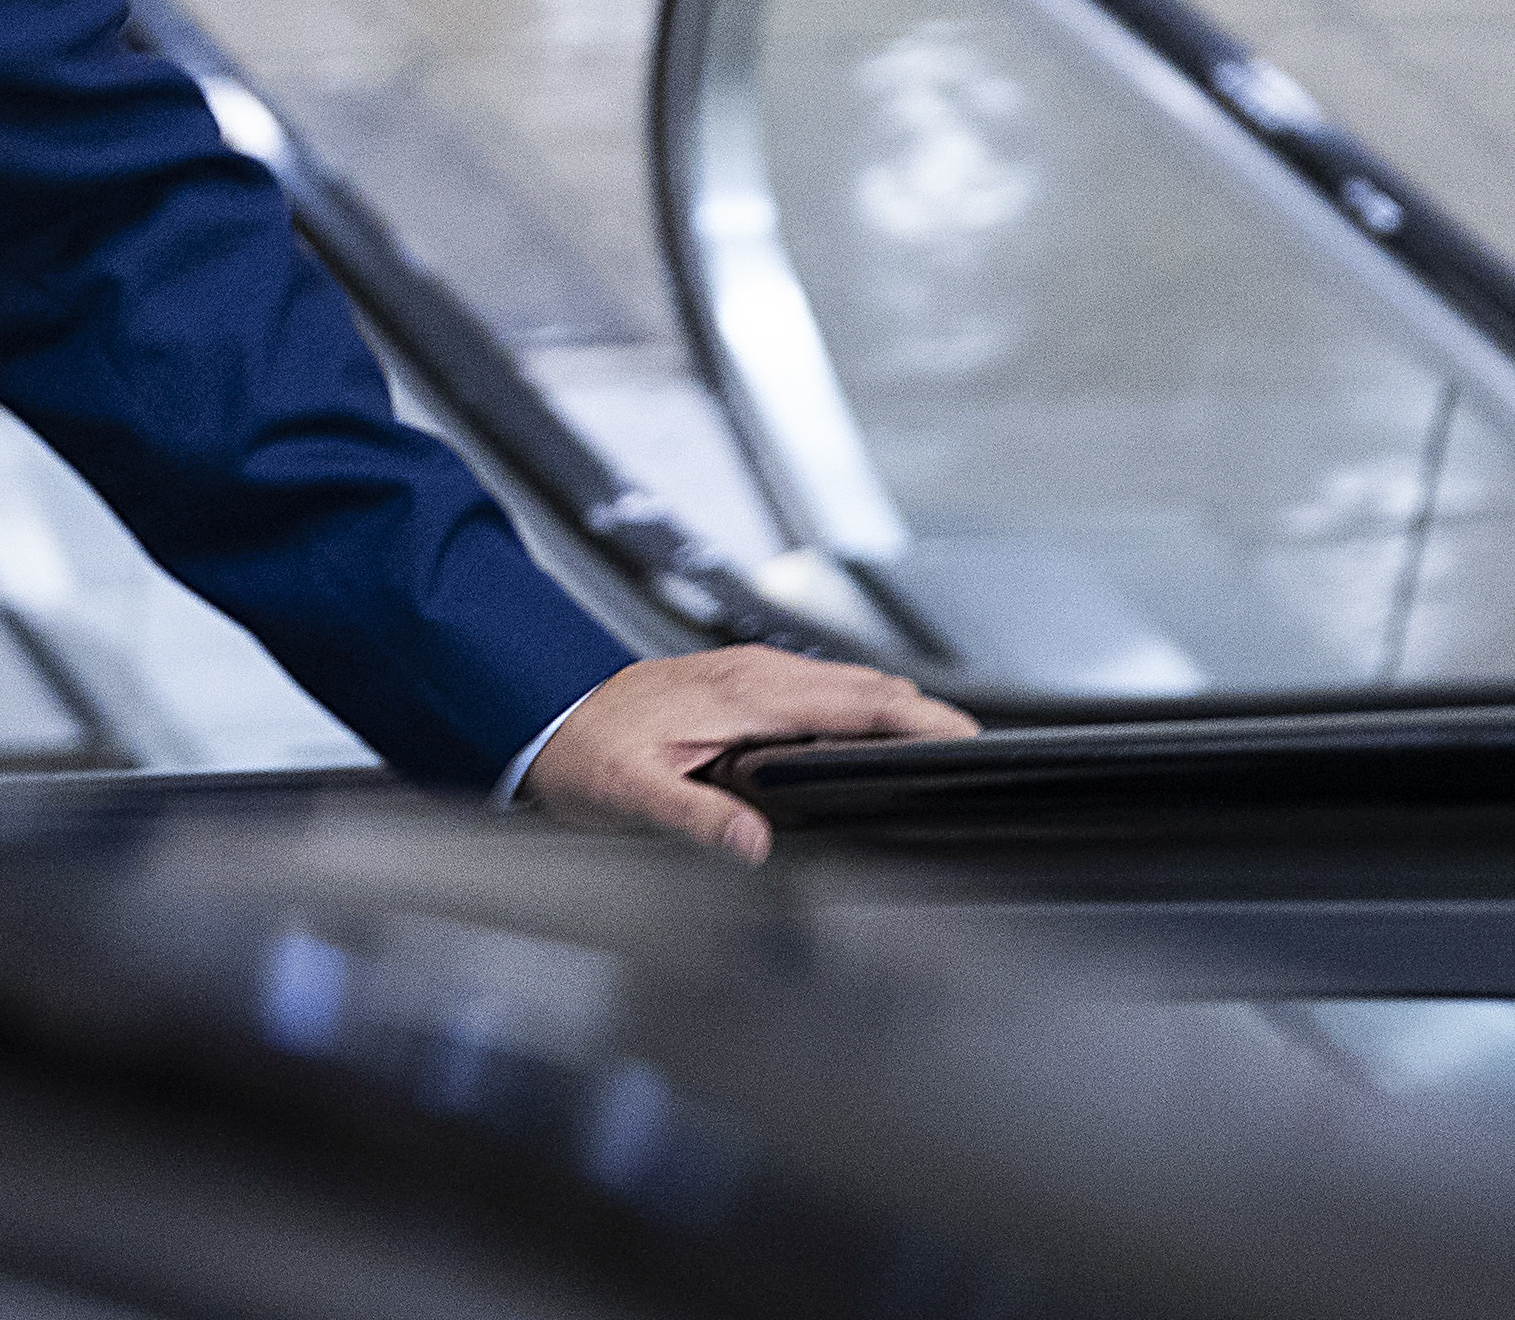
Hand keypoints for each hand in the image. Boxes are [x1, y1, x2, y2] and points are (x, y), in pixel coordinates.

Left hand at [521, 648, 972, 863]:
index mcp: (742, 694)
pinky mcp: (739, 681)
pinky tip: (869, 740)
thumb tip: (754, 842)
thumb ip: (693, 816)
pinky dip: (861, 707)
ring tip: (939, 751)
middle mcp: (752, 672)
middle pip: (866, 684)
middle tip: (976, 759)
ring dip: (896, 709)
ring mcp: (747, 672)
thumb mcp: (631, 793)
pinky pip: (819, 688)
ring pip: (846, 682)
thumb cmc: (582, 750)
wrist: (538, 714)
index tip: (969, 743)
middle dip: (926, 715)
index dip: (920, 719)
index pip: (856, 698)